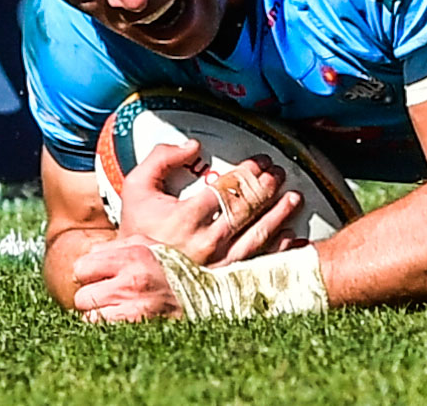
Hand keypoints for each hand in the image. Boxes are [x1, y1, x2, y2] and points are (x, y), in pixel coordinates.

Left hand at [72, 234, 180, 322]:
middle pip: (82, 295)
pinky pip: (102, 330)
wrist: (204, 298)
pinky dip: (108, 326)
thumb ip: (117, 247)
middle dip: (92, 297)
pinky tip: (123, 319)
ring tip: (117, 308)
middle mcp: (132, 280)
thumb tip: (89, 255)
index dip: (88, 273)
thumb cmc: (173, 273)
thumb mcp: (150, 248)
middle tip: (110, 296)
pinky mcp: (136, 328)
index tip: (99, 277)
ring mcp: (134, 307)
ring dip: (99, 314)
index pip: (82, 267)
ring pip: (89, 316)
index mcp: (134, 256)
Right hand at [118, 139, 302, 265]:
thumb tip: (192, 146)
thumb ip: (160, 159)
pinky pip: (259, 262)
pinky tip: (291, 235)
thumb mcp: (137, 187)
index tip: (259, 162)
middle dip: (267, 187)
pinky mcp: (224, 279)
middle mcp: (205, 243)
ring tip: (293, 198)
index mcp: (184, 219)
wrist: (132, 274)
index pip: (227, 189)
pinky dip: (279, 249)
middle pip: (247, 209)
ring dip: (279, 214)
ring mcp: (217, 264)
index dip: (248, 172)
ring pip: (258, 236)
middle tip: (278, 174)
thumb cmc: (137, 229)